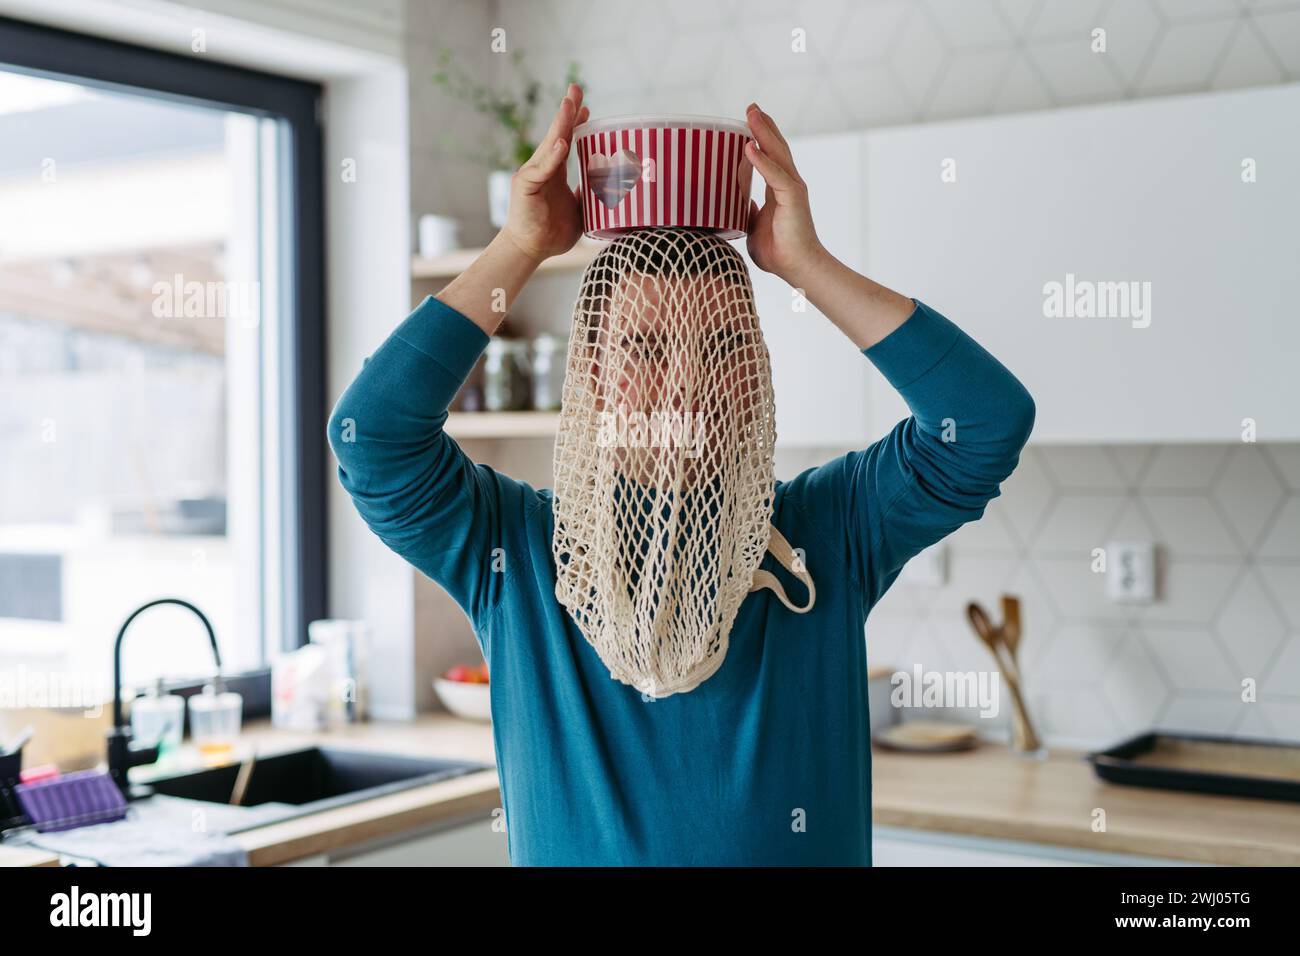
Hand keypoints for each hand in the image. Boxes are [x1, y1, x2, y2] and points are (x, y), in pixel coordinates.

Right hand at [500, 83, 588, 263]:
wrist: (531, 251)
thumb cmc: (553, 233)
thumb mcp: (580, 209)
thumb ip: (590, 194)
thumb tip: (613, 185)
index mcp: (554, 172)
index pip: (566, 142)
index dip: (576, 124)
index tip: (587, 108)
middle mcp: (542, 168)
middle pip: (556, 135)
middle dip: (567, 112)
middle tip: (576, 89)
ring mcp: (533, 174)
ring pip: (549, 145)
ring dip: (560, 125)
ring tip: (569, 105)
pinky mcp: (526, 186)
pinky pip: (541, 169)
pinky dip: (552, 156)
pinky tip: (562, 143)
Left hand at [743, 104, 827, 286]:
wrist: (797, 268)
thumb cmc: (778, 252)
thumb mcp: (752, 226)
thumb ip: (746, 211)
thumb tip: (734, 204)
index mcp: (780, 189)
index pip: (770, 156)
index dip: (760, 138)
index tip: (748, 121)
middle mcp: (788, 184)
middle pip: (776, 147)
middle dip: (763, 126)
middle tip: (750, 107)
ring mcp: (792, 189)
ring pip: (777, 154)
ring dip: (763, 133)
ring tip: (751, 114)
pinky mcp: (792, 198)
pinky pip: (774, 175)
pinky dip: (762, 161)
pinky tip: (749, 147)